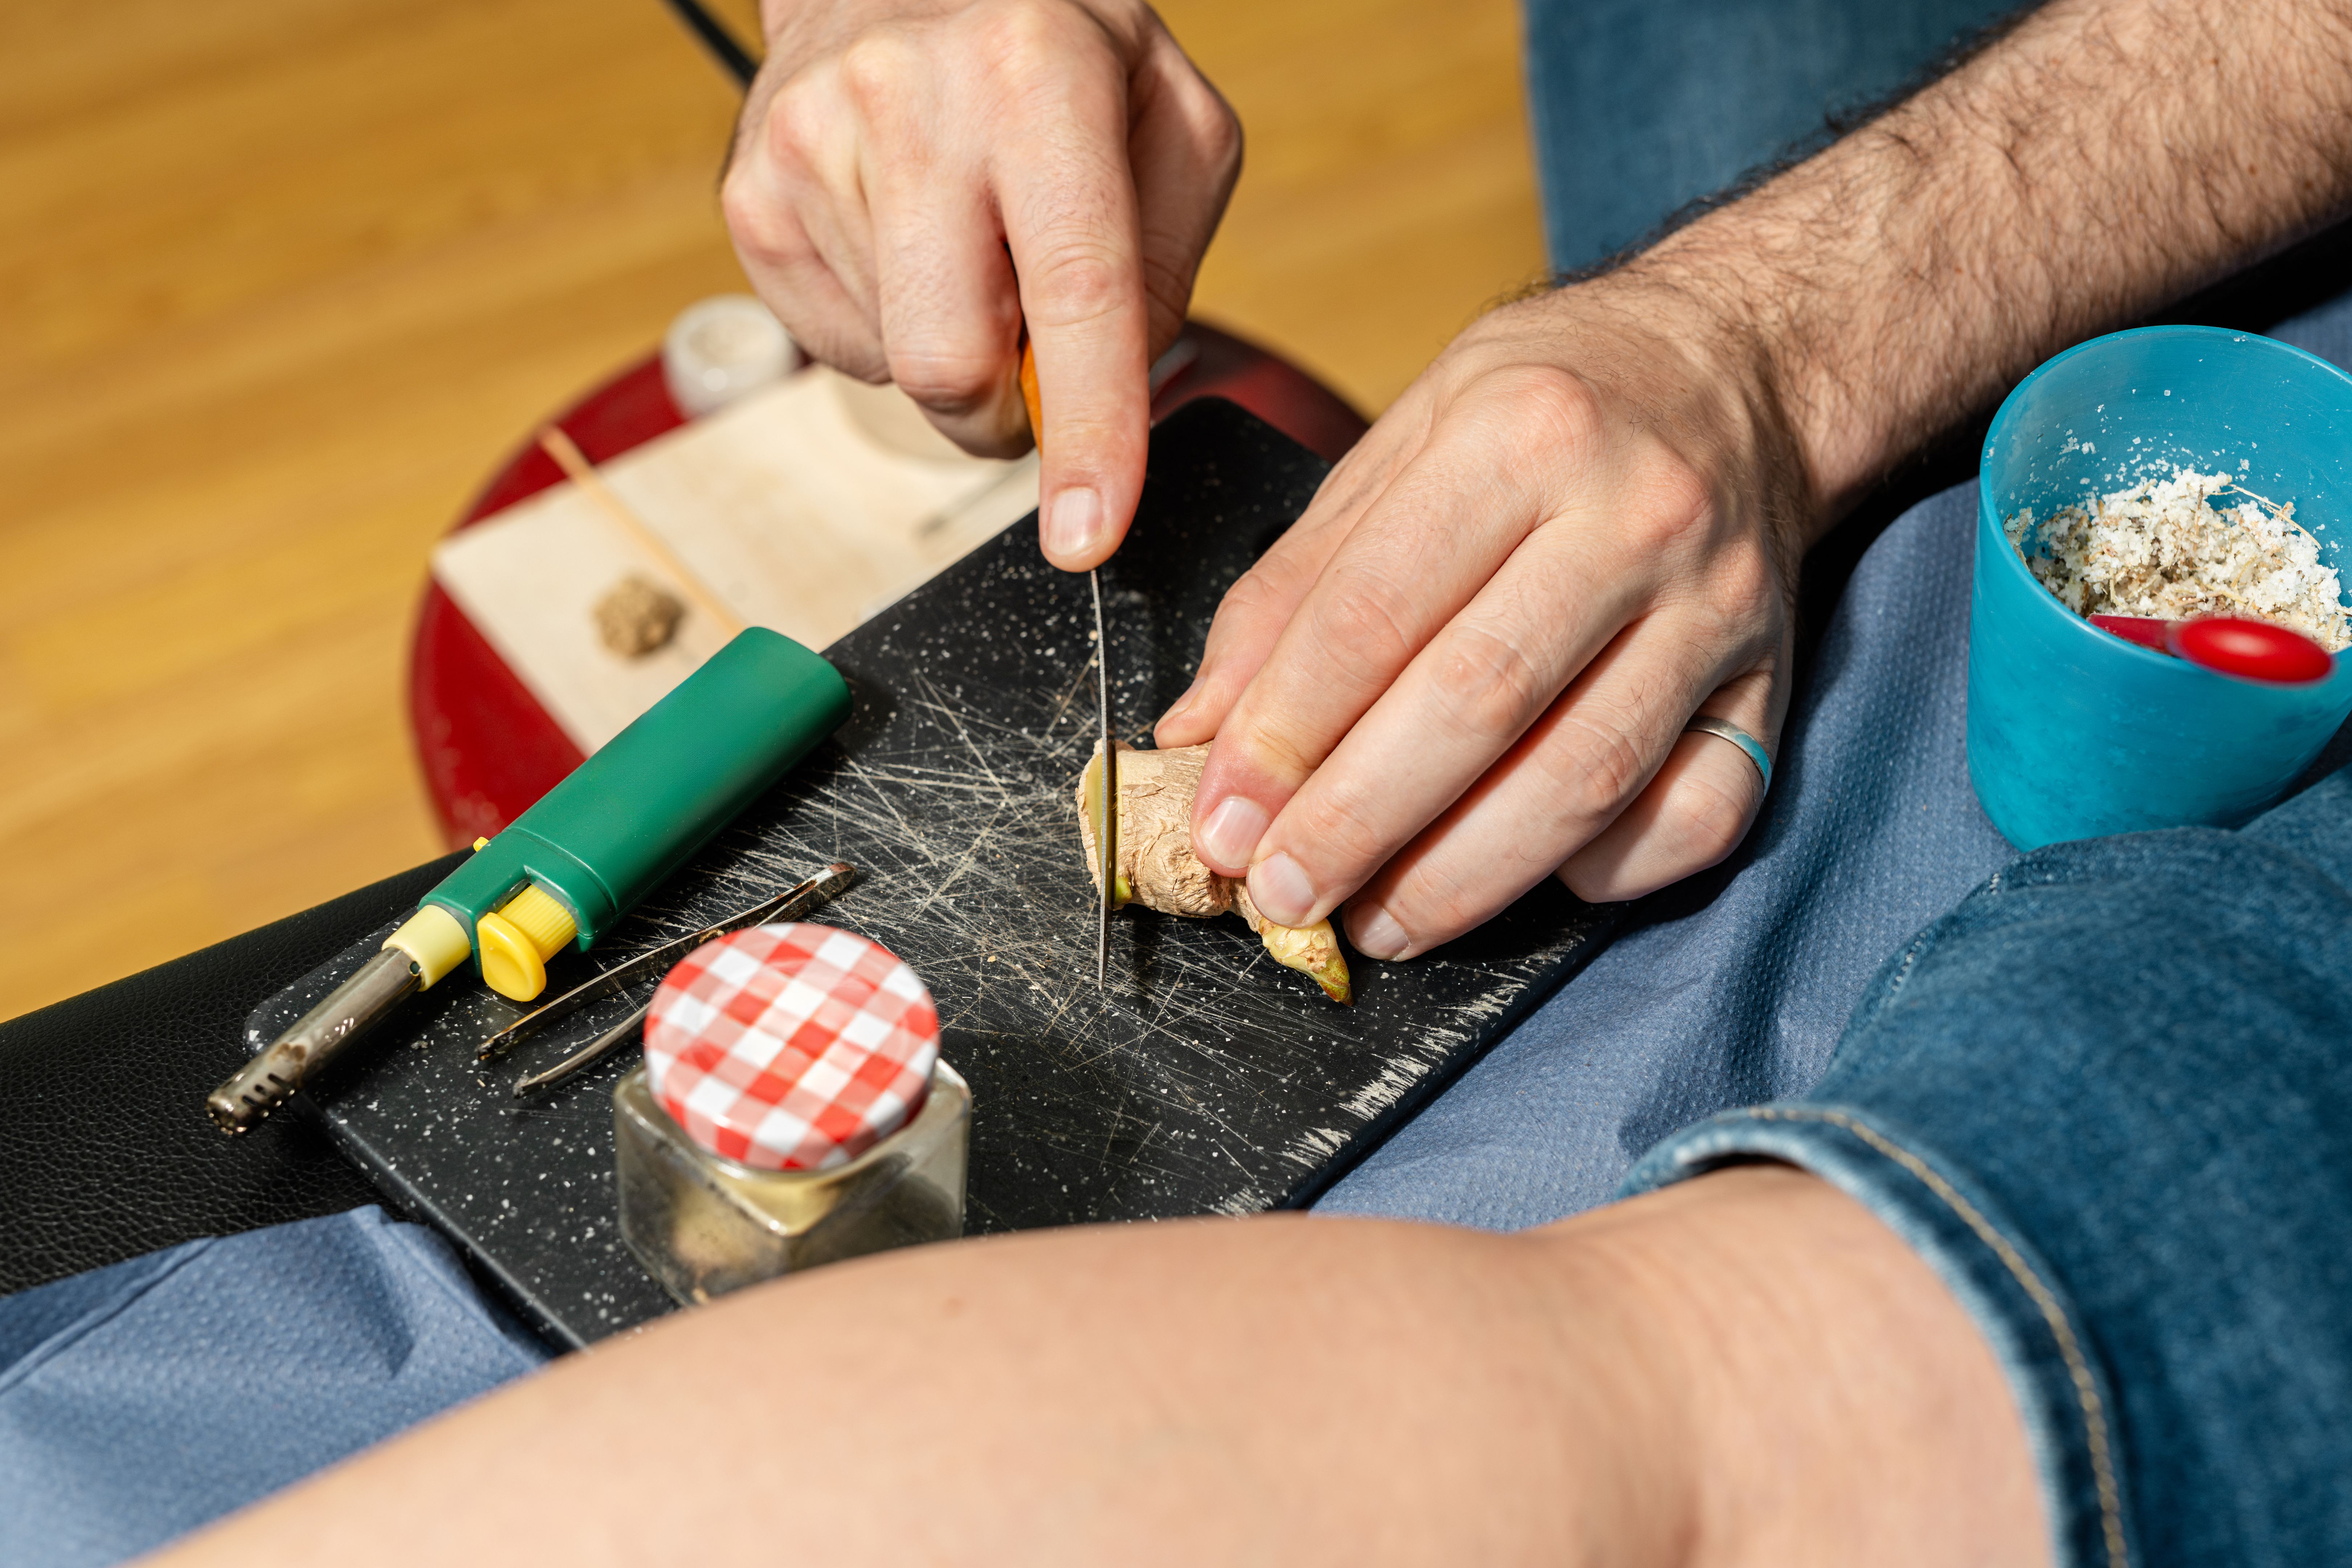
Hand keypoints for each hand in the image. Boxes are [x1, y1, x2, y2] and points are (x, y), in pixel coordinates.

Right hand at [721, 0, 1240, 569]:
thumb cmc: (1054, 53)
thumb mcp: (1170, 126)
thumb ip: (1158, 271)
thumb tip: (1096, 408)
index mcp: (1034, 73)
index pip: (1072, 293)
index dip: (1088, 432)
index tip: (1087, 534)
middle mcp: (907, 101)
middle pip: (955, 369)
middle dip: (1006, 403)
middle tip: (1030, 339)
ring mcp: (808, 151)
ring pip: (899, 369)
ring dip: (951, 347)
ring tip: (961, 240)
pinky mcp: (751, 201)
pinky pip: (839, 348)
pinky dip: (888, 326)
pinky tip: (903, 239)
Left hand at [1155, 276, 1812, 956]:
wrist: (1740, 368)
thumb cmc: (1548, 405)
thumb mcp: (1401, 441)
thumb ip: (1295, 587)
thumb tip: (1199, 733)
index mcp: (1521, 431)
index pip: (1374, 614)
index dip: (1283, 737)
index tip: (1221, 825)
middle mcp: (1635, 515)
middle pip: (1477, 706)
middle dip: (1359, 822)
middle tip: (1282, 894)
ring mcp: (1717, 606)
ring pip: (1583, 780)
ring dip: (1462, 877)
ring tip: (1376, 922)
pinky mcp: (1771, 684)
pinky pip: (1696, 815)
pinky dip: (1608, 870)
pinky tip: (1532, 881)